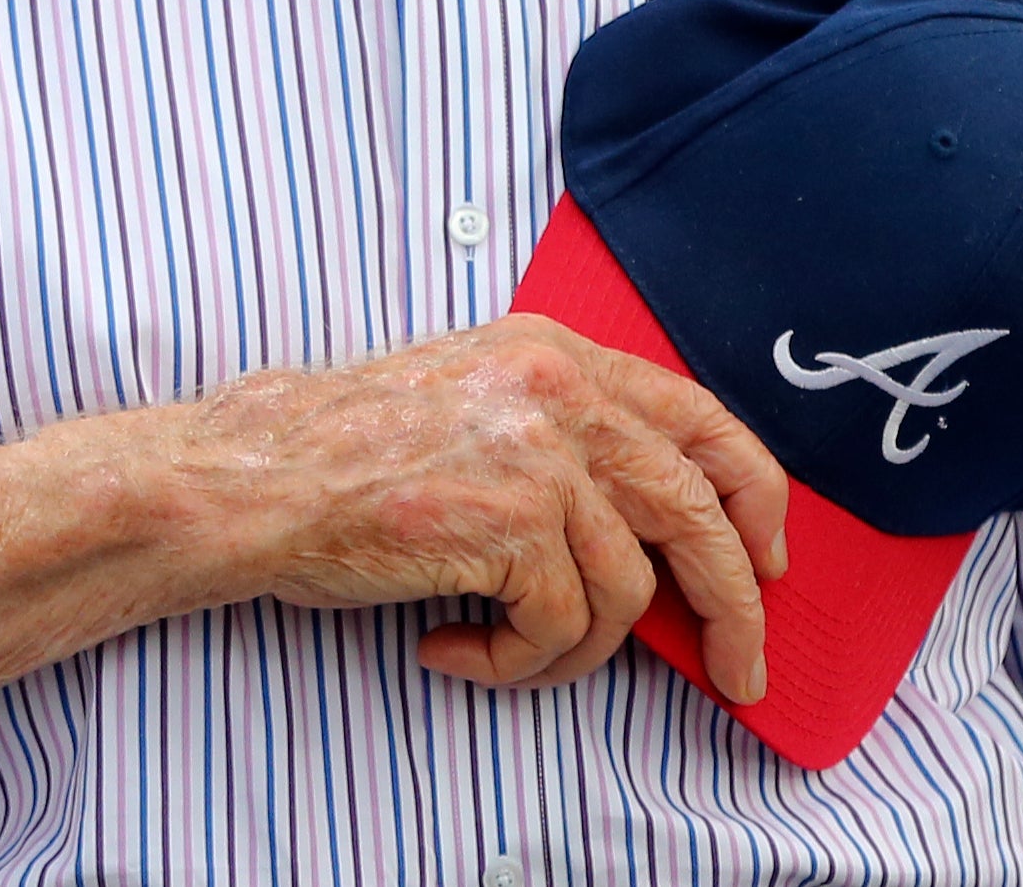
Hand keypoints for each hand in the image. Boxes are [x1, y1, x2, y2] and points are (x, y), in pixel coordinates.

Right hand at [170, 316, 790, 702]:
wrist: (253, 477)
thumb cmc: (343, 452)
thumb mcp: (471, 395)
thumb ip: (559, 427)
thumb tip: (647, 519)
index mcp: (557, 353)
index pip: (701, 418)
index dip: (754, 495)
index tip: (769, 558)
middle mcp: (560, 391)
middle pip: (698, 508)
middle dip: (734, 602)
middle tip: (739, 668)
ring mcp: (538, 457)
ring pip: (629, 590)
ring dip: (581, 652)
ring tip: (515, 657)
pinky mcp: (508, 526)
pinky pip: (562, 628)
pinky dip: (517, 663)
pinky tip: (455, 651)